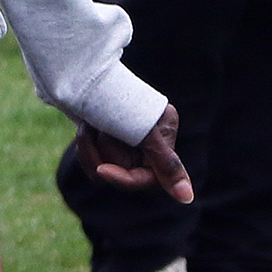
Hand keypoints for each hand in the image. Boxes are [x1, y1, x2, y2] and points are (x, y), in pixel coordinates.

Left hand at [70, 101, 192, 203]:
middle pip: (122, 173)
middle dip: (102, 152)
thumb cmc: (117, 98)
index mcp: (163, 136)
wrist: (84, 73)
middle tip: (94, 126)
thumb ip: (167, 165)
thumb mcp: (144, 132)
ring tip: (88, 123)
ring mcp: (124, 140)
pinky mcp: (104, 138)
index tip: (101, 170)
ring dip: (90, 146)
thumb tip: (187, 198)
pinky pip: (92, 160)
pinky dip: (85, 144)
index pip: (150, 177)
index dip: (124, 178)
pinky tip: (84, 125)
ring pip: (103, 168)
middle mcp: (146, 141)